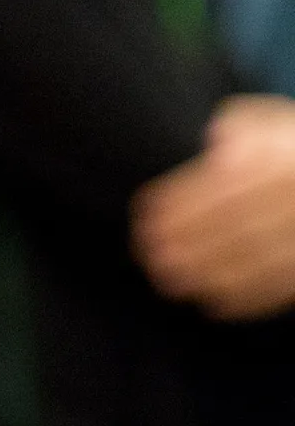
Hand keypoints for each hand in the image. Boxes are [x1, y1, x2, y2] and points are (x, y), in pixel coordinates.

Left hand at [132, 96, 294, 318]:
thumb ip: (245, 126)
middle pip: (230, 223)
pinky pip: (277, 286)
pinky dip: (243, 298)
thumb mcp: (279, 123)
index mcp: (281, 161)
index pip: (221, 182)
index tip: (145, 214)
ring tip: (168, 280)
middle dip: (183, 241)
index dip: (178, 200)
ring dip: (204, 272)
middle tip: (147, 254)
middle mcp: (294, 196)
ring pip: (252, 258)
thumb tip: (213, 140)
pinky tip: (211, 302)